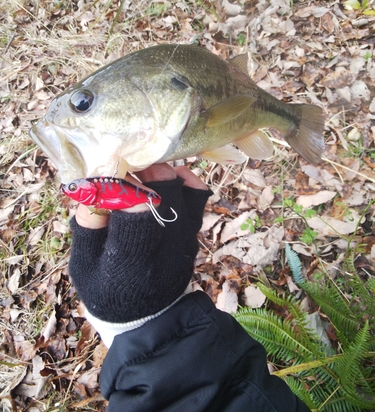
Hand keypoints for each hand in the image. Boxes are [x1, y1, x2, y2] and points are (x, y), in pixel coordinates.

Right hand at [69, 163, 211, 334]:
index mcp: (130, 261)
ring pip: (185, 192)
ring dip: (164, 173)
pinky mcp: (194, 236)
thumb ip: (87, 225)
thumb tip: (93, 186)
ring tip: (144, 169)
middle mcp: (165, 249)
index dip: (125, 185)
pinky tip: (170, 174)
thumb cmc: (106, 288)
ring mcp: (185, 241)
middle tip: (128, 163)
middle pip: (166, 193)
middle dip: (146, 171)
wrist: (147, 317)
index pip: (138, 211)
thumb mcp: (84, 264)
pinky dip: (185, 181)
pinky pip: (198, 199)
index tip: (110, 173)